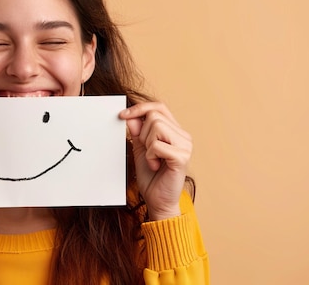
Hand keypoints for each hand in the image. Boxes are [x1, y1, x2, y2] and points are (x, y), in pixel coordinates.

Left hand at [119, 102, 191, 220]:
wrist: (158, 200)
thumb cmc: (151, 176)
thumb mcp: (139, 149)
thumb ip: (137, 132)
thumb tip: (130, 116)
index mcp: (175, 131)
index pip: (159, 107)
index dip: (140, 108)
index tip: (122, 115)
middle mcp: (183, 136)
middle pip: (155, 116)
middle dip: (143, 133)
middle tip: (148, 151)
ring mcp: (185, 145)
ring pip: (156, 126)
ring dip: (147, 145)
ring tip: (153, 159)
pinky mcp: (182, 157)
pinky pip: (157, 145)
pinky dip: (150, 156)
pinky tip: (156, 165)